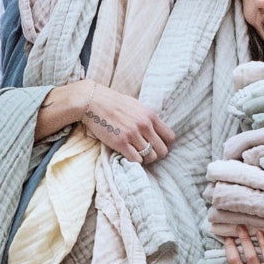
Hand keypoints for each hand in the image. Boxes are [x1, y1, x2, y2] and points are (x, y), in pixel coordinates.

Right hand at [53, 83, 175, 164]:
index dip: (166, 145)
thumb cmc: (114, 103)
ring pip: (150, 157)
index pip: (170, 137)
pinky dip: (135, 161)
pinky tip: (128, 155)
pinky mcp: (120, 142)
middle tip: (148, 154)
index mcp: (150, 116)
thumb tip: (157, 131)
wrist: (93, 102)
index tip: (158, 147)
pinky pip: (136, 159)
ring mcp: (132, 134)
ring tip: (138, 155)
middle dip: (157, 155)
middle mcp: (144, 125)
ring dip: (145, 159)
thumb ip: (148, 118)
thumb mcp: (137, 106)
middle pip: (162, 150)